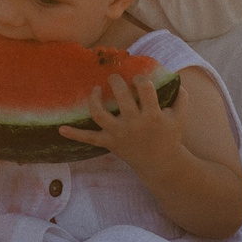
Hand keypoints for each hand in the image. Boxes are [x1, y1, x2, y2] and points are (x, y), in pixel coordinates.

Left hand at [59, 73, 182, 167]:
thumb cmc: (169, 136)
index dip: (140, 79)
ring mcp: (119, 133)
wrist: (160, 164)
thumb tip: (175, 78)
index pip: (145, 88)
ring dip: (93, 99)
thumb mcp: (180, 117)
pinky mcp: (109, 143)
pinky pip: (89, 138)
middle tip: (114, 78)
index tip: (139, 79)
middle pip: (121, 96)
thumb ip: (181, 97)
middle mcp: (134, 124)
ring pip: (99, 113)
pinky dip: (75, 135)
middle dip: (116, 81)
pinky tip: (60, 129)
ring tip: (95, 89)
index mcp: (152, 115)